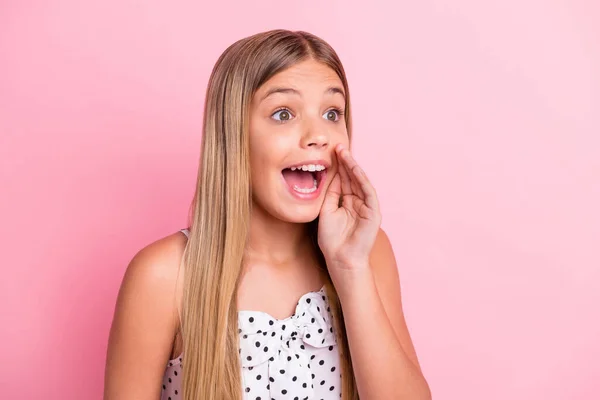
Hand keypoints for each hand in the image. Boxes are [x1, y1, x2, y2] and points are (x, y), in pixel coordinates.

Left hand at [318, 144, 381, 273]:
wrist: (341, 260)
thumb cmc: (332, 240)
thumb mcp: (326, 211)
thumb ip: (330, 193)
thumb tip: (331, 174)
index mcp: (347, 202)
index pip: (343, 180)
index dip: (337, 167)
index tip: (328, 153)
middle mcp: (358, 202)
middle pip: (351, 177)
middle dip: (344, 162)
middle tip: (336, 146)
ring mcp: (367, 206)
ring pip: (360, 181)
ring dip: (352, 166)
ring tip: (344, 152)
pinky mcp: (373, 211)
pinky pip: (367, 191)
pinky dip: (361, 178)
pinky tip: (353, 168)